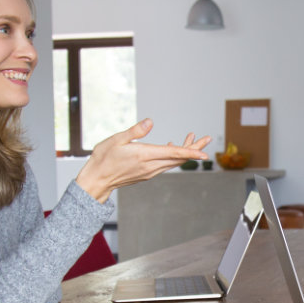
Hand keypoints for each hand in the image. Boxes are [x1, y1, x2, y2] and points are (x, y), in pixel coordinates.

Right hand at [75, 118, 211, 202]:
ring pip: (173, 161)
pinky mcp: (146, 173)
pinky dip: (173, 156)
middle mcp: (150, 166)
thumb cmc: (103, 159)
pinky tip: (171, 147)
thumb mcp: (116, 140)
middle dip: (194, 148)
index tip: (204, 153)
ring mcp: (149, 171)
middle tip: (206, 139)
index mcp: (144, 155)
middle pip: (178, 158)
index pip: (173, 153)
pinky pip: (165, 164)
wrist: (96, 180)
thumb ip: (135, 131)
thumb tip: (150, 122)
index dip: (191, 152)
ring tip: (193, 139)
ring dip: (184, 151)